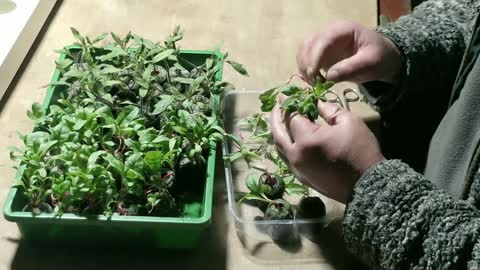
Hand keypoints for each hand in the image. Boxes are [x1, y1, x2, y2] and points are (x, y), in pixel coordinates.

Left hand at [270, 97, 384, 203]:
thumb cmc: (360, 151)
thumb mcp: (348, 122)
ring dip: (278, 131)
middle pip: (277, 132)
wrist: (367, 185)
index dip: (289, 103)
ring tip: (281, 119)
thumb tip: (314, 102)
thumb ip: (328, 109)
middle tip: (278, 104)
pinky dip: (284, 144)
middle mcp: (296, 155)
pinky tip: (290, 137)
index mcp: (306, 140)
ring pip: (278, 147)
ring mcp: (297, 169)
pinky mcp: (301, 177)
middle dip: (276, 116)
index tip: (286, 93)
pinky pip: (286, 157)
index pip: (292, 117)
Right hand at [297, 21, 401, 83]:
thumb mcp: (370, 62)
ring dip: (304, 67)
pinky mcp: (320, 54)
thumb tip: (328, 76)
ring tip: (313, 83)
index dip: (315, 56)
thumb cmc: (379, 57)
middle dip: (307, 63)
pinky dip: (306, 71)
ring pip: (303, 52)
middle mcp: (329, 33)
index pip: (323, 40)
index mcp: (343, 30)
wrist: (382, 58)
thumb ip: (351, 68)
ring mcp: (323, 43)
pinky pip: (306, 60)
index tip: (313, 73)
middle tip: (313, 81)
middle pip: (308, 44)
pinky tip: (313, 81)